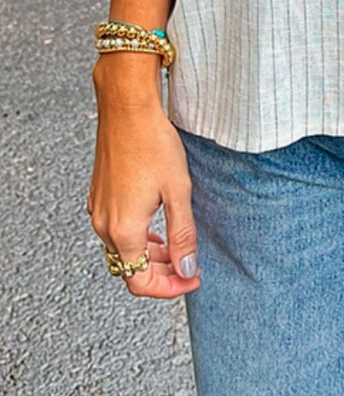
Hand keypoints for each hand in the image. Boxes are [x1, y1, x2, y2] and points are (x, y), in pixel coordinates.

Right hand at [89, 65, 199, 298]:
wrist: (127, 108)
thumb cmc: (153, 143)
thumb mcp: (178, 191)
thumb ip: (183, 236)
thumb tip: (186, 269)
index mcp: (123, 229)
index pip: (140, 281)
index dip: (169, 287)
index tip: (192, 279)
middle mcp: (104, 225)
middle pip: (129, 269)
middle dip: (161, 273)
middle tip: (189, 265)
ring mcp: (98, 210)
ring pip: (122, 250)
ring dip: (149, 255)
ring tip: (176, 245)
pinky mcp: (99, 196)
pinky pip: (116, 230)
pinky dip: (137, 237)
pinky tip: (156, 225)